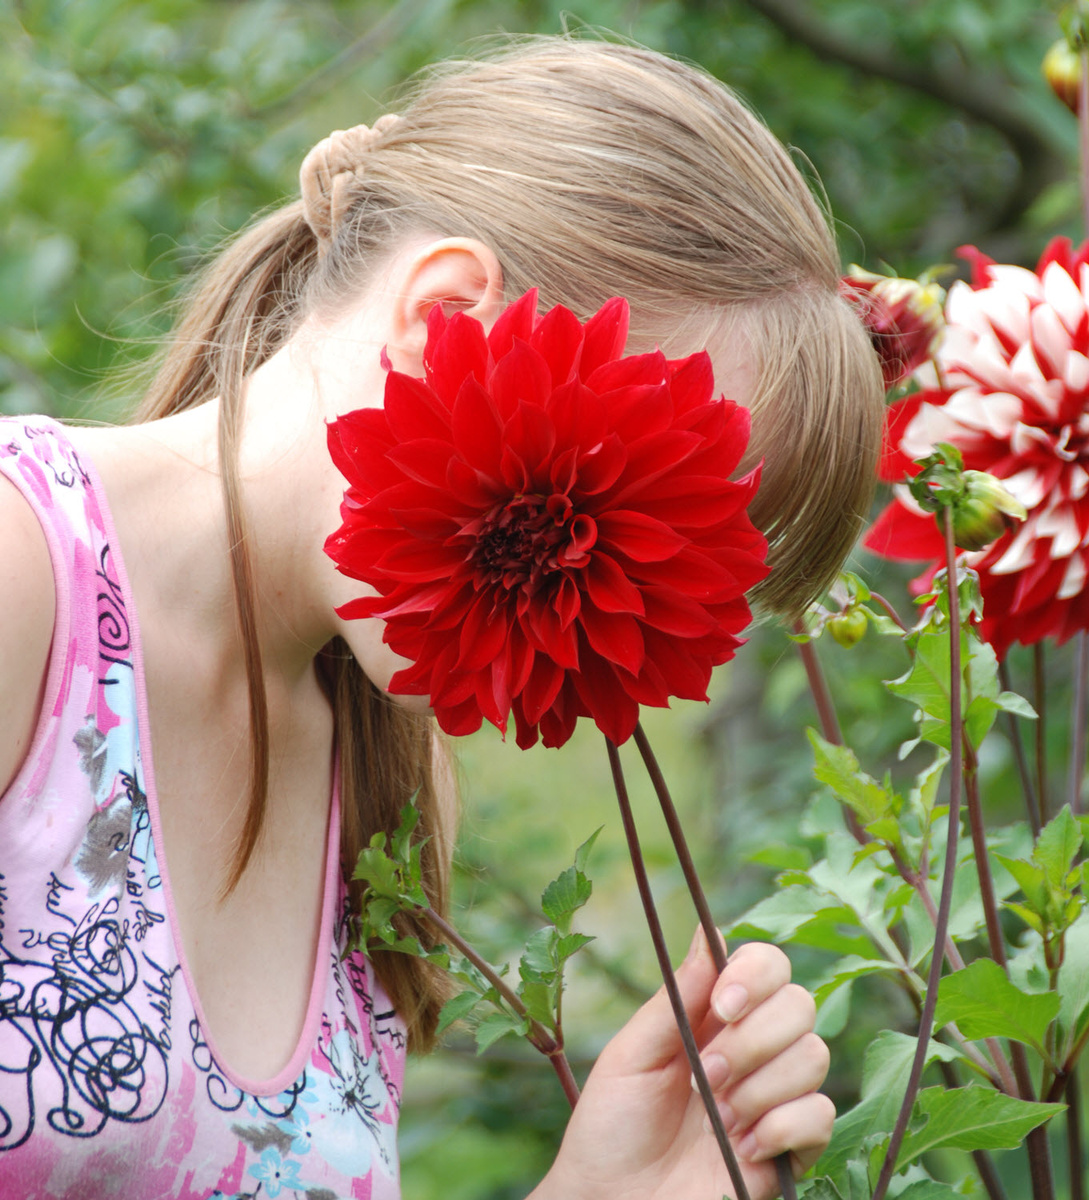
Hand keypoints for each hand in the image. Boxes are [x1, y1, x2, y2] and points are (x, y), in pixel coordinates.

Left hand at [532, 929, 832, 1199]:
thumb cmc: (611, 1126)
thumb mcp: (632, 1054)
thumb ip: (678, 996)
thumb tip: (709, 931)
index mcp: (712, 1015)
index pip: (766, 964)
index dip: (755, 975)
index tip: (721, 1007)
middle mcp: (752, 1047)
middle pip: (799, 1002)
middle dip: (753, 1038)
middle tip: (705, 1076)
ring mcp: (774, 1096)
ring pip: (814, 1054)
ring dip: (760, 1086)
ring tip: (717, 1118)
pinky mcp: (791, 1146)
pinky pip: (821, 1114)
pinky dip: (781, 1128)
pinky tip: (741, 1147)